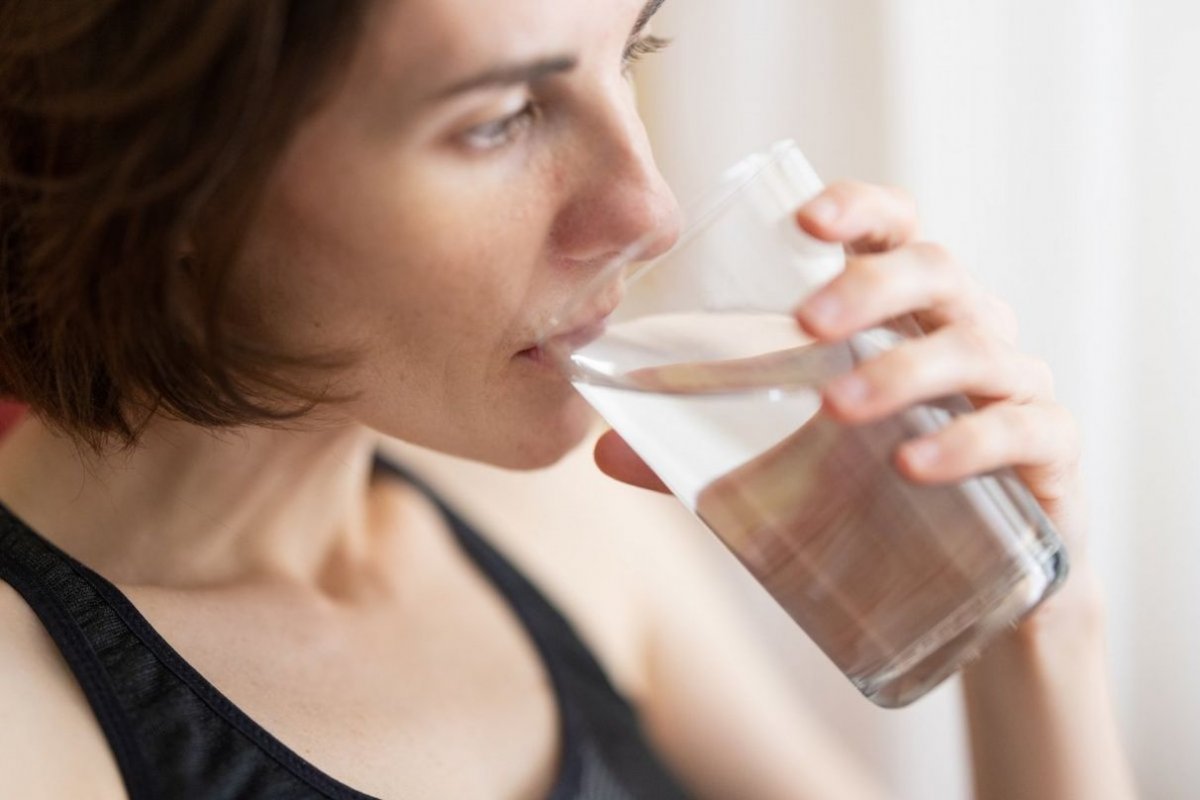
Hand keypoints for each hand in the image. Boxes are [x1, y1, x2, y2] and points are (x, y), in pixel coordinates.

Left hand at [595, 180, 1094, 627]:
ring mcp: (1014, 387)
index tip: (805, 221)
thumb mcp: (786, 468)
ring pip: (976, 346)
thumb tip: (602, 452)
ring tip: (838, 410)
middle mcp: (965, 331)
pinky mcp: (1049, 454)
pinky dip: (970, 442)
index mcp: (902, 314)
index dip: (858, 210)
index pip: (892, 232)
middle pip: (937, 271)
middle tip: (808, 325)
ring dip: (905, 370)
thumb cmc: (874, 497)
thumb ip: (701, 454)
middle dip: (872, 287)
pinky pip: (1024, 430)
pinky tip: (914, 467)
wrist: (973, 588)